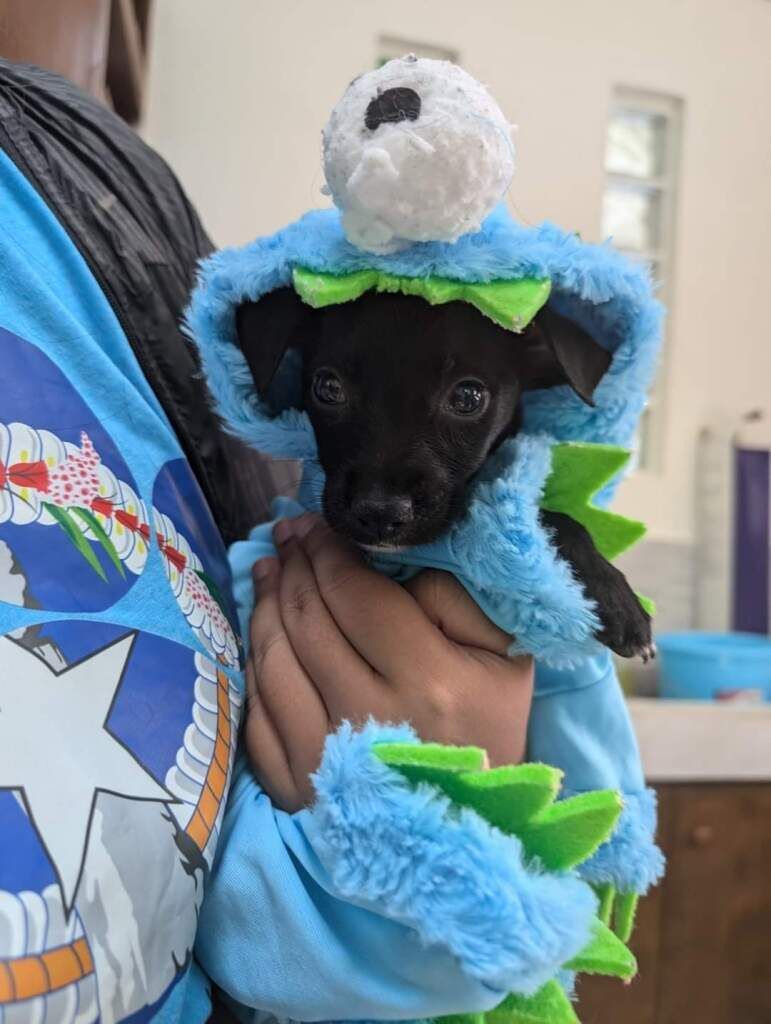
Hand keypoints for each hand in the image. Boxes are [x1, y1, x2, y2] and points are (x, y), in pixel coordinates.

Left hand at [245, 513, 533, 811]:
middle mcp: (365, 718)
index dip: (327, 549)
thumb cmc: (491, 731)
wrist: (473, 829)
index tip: (316, 523)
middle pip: (307, 620)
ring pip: (271, 660)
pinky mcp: (293, 789)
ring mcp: (321, 760)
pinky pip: (256, 712)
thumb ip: (454, 598)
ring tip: (269, 572)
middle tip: (288, 535)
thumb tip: (388, 562)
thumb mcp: (506, 658)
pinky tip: (263, 636)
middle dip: (293, 564)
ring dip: (265, 605)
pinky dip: (254, 664)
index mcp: (426, 680)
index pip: (355, 594)